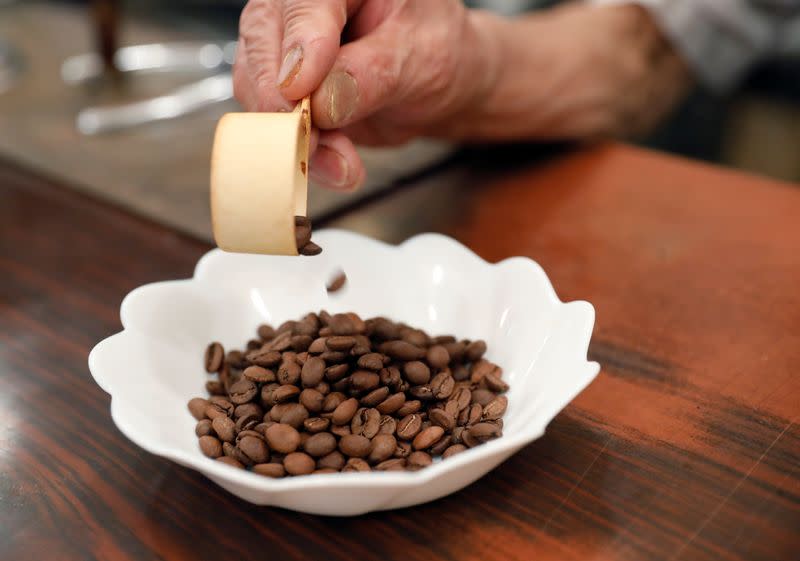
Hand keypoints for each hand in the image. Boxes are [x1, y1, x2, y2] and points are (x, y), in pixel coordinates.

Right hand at [233, 0, 494, 190]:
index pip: (306, 3)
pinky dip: (297, 149)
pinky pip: (269, 120)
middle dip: (284, 101)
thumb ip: (371, 74)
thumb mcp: (419, 59)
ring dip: (292, 134)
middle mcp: (300, 5)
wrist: (436, 84)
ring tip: (340, 164)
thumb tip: (321, 101)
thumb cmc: (434, 52)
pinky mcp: (280, 88)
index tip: (300, 90)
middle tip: (310, 140)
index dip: (301, 44)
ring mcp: (284, 45)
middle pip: (263, 41)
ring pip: (255, 86)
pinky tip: (332, 165)